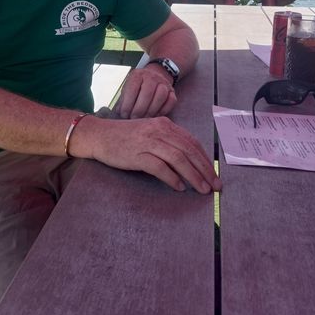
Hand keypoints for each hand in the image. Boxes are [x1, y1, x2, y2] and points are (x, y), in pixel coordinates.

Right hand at [91, 116, 221, 193]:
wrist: (99, 135)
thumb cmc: (125, 136)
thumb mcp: (150, 132)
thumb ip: (167, 141)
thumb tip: (189, 160)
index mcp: (164, 124)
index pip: (192, 142)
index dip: (205, 159)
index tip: (214, 174)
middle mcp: (159, 131)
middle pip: (189, 151)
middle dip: (205, 170)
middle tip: (215, 185)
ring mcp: (148, 142)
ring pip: (178, 159)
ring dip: (193, 176)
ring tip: (202, 189)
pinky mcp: (137, 154)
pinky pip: (160, 167)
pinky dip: (172, 178)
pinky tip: (179, 187)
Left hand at [113, 66, 175, 118]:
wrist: (155, 74)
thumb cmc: (138, 85)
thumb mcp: (128, 88)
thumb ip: (123, 100)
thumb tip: (119, 114)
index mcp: (137, 75)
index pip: (132, 89)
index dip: (127, 104)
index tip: (124, 115)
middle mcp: (152, 77)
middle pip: (147, 94)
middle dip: (139, 109)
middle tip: (134, 119)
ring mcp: (164, 83)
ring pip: (160, 96)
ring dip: (151, 110)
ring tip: (144, 119)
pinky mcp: (172, 91)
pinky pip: (171, 101)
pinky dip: (163, 110)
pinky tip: (155, 116)